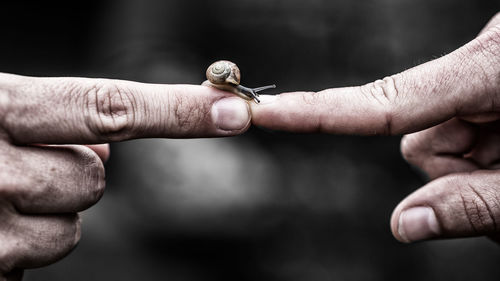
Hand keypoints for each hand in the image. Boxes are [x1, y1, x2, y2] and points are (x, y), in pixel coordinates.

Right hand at [0, 74, 250, 279]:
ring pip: (74, 224)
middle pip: (96, 176)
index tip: (231, 112)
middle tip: (28, 163)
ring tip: (5, 194)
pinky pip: (46, 254)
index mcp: (2, 108)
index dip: (178, 111)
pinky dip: (30, 241)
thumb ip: (57, 118)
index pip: (111, 108)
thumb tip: (110, 145)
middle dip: (78, 172)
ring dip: (52, 211)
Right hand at [250, 13, 499, 242]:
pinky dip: (473, 157)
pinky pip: (449, 130)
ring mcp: (477, 71)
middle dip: (450, 170)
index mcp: (494, 67)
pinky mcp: (480, 83)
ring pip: (430, 137)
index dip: (319, 111)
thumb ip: (471, 205)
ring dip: (464, 167)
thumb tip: (402, 226)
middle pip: (414, 131)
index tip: (265, 112)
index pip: (387, 100)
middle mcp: (478, 60)